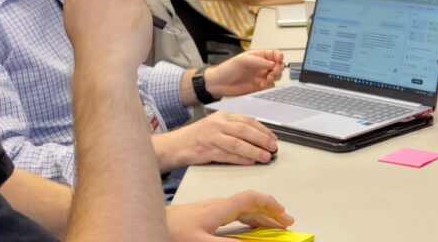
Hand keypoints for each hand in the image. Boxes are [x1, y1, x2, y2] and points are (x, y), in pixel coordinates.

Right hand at [63, 0, 150, 71]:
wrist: (106, 61)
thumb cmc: (89, 46)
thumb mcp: (75, 18)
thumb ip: (86, 0)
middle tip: (113, 19)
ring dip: (130, 7)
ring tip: (122, 29)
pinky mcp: (139, 2)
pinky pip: (143, 6)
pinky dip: (140, 17)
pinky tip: (132, 31)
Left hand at [166, 190, 293, 241]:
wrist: (152, 221)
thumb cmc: (171, 230)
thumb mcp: (201, 241)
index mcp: (220, 208)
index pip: (252, 199)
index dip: (270, 204)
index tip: (283, 214)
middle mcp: (219, 205)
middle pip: (252, 204)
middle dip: (271, 212)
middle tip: (285, 222)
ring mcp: (214, 209)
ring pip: (244, 208)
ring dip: (261, 215)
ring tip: (274, 224)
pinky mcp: (208, 214)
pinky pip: (236, 213)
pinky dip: (249, 218)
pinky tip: (251, 226)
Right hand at [169, 111, 277, 165]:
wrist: (176, 145)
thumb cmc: (199, 136)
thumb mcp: (217, 125)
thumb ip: (235, 128)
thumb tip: (258, 137)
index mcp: (223, 116)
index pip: (247, 121)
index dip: (263, 129)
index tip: (273, 138)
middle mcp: (218, 124)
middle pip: (245, 131)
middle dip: (262, 139)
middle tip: (272, 147)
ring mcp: (212, 137)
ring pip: (238, 143)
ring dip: (254, 151)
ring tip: (265, 157)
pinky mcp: (207, 151)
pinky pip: (228, 155)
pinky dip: (241, 159)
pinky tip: (250, 162)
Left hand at [206, 49, 284, 97]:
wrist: (218, 83)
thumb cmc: (227, 69)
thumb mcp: (242, 60)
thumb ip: (258, 61)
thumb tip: (272, 63)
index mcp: (258, 56)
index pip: (274, 54)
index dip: (279, 56)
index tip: (279, 60)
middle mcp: (261, 66)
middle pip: (278, 66)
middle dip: (278, 69)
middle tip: (273, 72)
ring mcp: (260, 77)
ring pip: (275, 77)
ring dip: (274, 78)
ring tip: (267, 79)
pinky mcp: (258, 87)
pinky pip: (269, 87)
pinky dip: (269, 86)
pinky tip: (262, 85)